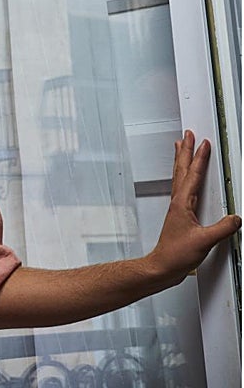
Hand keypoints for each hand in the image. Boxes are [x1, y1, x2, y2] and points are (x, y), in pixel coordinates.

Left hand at [149, 130, 240, 285]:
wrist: (163, 266)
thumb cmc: (176, 254)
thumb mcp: (204, 241)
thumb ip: (222, 229)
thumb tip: (236, 218)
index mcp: (182, 203)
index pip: (193, 175)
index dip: (199, 157)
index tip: (204, 143)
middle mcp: (177, 201)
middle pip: (182, 169)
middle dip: (185, 150)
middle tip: (187, 134)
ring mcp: (177, 207)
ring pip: (179, 176)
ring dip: (182, 159)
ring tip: (181, 146)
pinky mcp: (179, 215)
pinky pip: (182, 188)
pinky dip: (184, 176)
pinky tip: (187, 179)